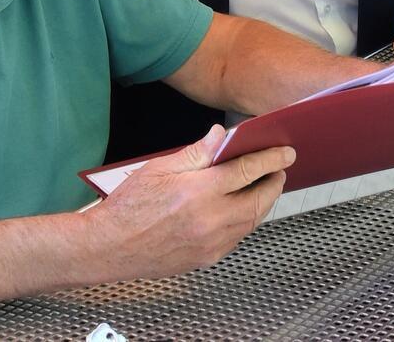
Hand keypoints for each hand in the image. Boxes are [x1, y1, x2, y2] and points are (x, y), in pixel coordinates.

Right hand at [89, 124, 292, 279]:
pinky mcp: (207, 259)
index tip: (285, 152)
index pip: (247, 171)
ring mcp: (211, 243)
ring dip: (263, 202)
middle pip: (259, 200)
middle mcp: (210, 220)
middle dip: (274, 182)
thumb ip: (197, 152)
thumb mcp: (160, 168)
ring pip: (251, 220)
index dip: (270, 159)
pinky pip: (238, 236)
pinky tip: (242, 208)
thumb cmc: (129, 205)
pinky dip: (246, 220)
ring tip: (264, 186)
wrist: (108, 247)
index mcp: (199, 192)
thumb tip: (222, 135)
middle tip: (280, 169)